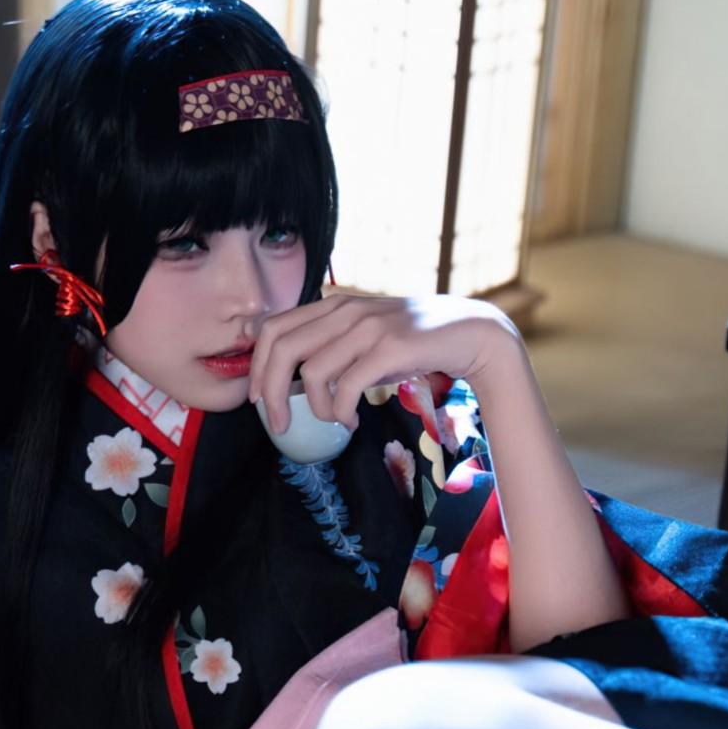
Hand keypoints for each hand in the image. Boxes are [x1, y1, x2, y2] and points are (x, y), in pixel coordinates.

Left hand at [246, 290, 519, 436]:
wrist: (470, 334)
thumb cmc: (414, 343)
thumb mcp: (367, 334)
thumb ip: (332, 344)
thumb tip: (294, 376)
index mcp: (334, 304)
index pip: (275, 328)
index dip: (257, 365)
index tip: (258, 398)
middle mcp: (346, 310)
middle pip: (283, 349)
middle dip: (271, 393)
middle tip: (278, 424)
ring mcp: (367, 327)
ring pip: (311, 373)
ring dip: (315, 409)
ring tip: (335, 420)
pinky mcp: (389, 348)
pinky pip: (346, 387)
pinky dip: (341, 412)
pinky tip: (352, 421)